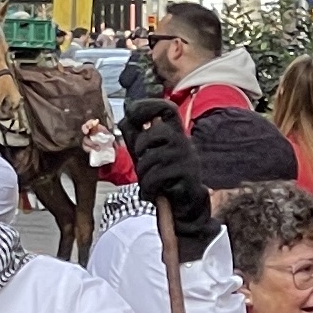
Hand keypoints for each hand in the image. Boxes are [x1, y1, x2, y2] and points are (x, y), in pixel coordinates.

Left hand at [125, 106, 212, 246]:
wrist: (183, 207)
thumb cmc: (163, 178)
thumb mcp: (146, 155)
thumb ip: (136, 137)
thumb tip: (124, 118)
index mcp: (174, 133)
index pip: (167, 109)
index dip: (149, 105)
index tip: (132, 112)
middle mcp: (184, 142)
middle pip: (157, 132)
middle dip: (141, 147)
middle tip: (142, 160)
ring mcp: (187, 158)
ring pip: (154, 156)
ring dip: (144, 172)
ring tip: (149, 181)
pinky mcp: (188, 175)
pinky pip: (158, 176)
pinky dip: (149, 187)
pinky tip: (152, 192)